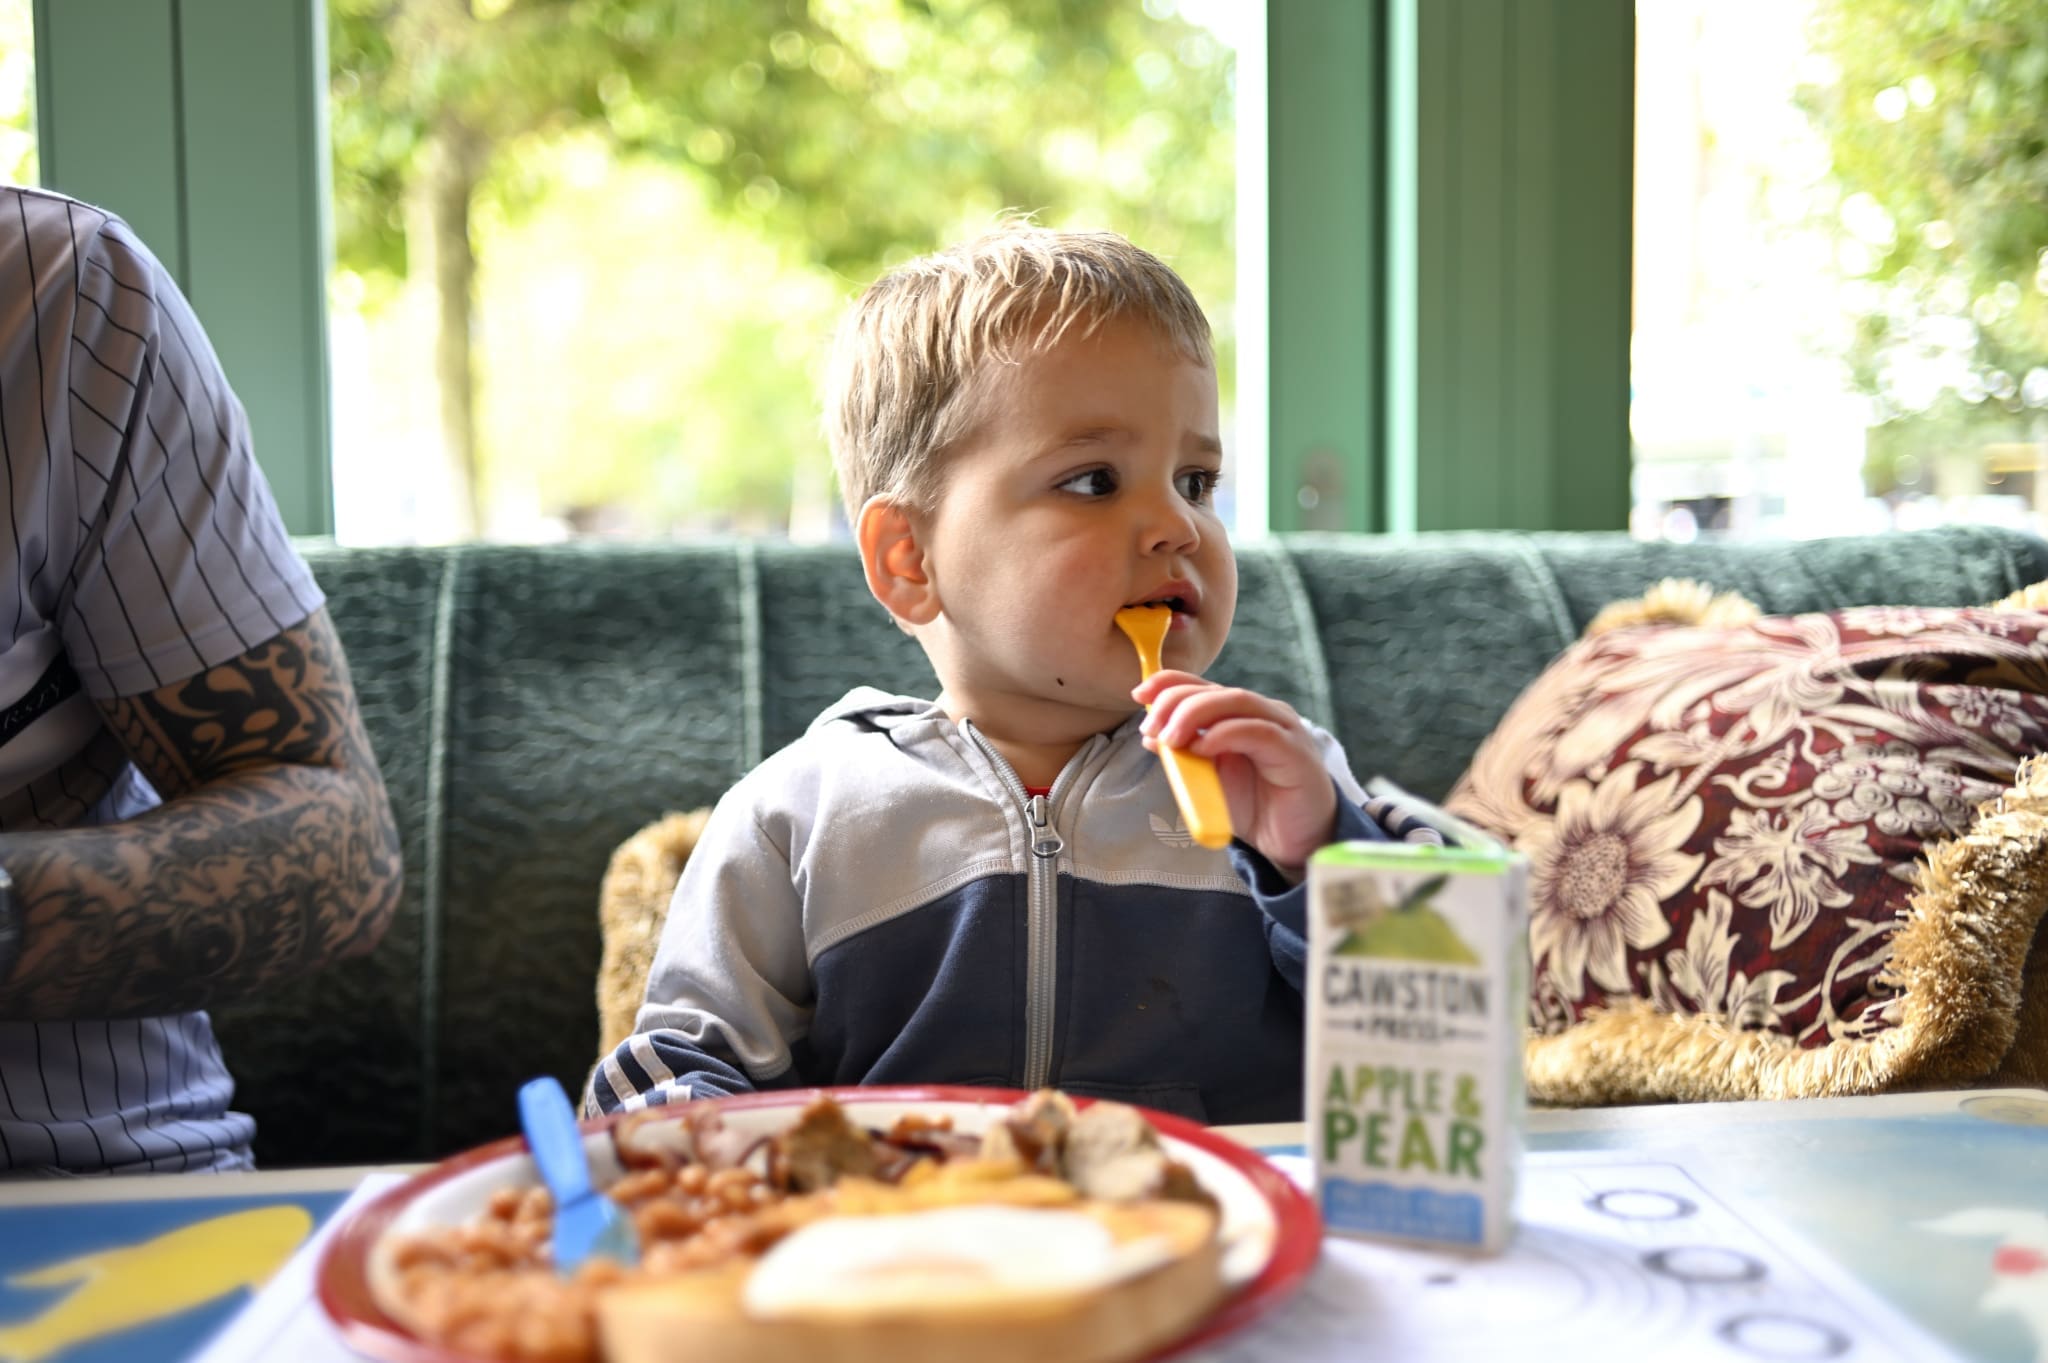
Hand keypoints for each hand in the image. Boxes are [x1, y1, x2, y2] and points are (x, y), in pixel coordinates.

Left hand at [1132, 671, 1337, 876]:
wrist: (1295, 842)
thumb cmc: (1256, 806)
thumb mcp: (1210, 777)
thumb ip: (1186, 754)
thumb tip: (1152, 735)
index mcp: (1243, 715)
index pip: (1204, 685)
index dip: (1170, 682)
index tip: (1139, 694)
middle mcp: (1265, 713)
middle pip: (1216, 690)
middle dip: (1176, 702)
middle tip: (1152, 728)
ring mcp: (1284, 729)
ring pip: (1237, 701)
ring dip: (1196, 714)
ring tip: (1171, 738)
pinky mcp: (1295, 752)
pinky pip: (1258, 732)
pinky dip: (1225, 734)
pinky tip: (1202, 748)